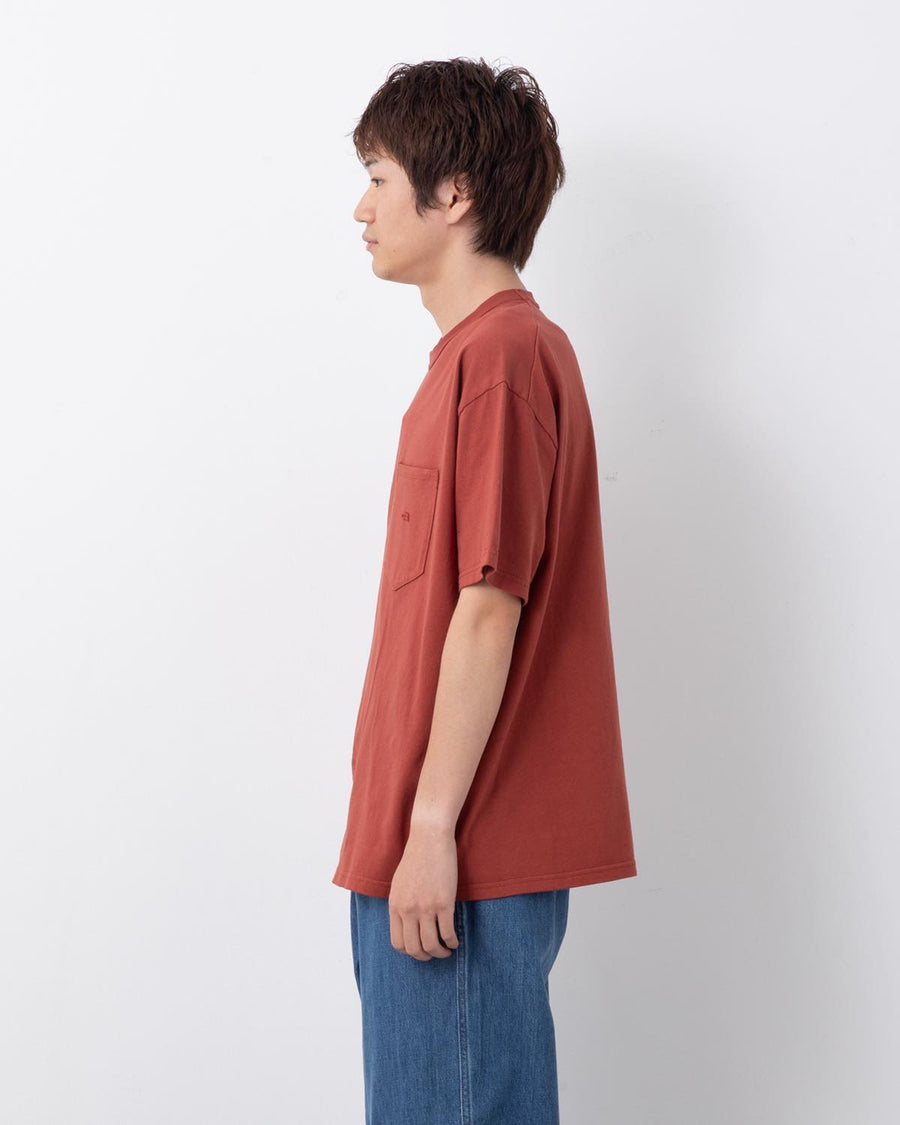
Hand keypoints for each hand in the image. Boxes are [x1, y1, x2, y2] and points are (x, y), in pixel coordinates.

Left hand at [388, 821, 460, 959]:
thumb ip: (401, 905)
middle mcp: (408, 910)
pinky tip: (456, 941)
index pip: (398, 943)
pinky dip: (453, 941)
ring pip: (431, 945)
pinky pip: (448, 933)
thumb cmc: (416, 858)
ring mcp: (425, 908)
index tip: (420, 949)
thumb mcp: (399, 884)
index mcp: (395, 906)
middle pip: (414, 949)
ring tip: (447, 950)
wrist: (429, 838)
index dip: (410, 952)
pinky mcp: (443, 903)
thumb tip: (406, 923)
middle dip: (426, 957)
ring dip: (441, 953)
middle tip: (435, 954)